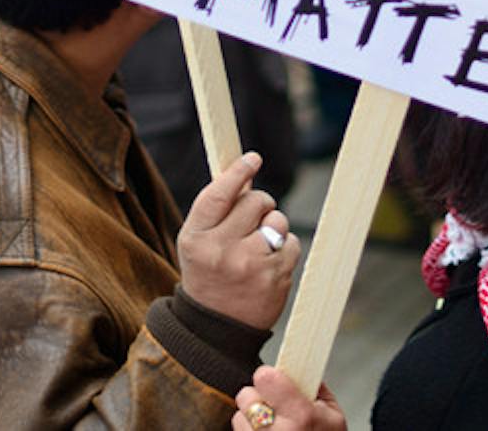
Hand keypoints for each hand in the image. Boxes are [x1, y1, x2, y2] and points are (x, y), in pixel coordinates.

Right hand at [177, 151, 299, 331]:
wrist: (215, 330)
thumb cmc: (208, 274)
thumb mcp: (197, 242)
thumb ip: (216, 209)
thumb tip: (244, 172)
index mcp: (195, 238)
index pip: (219, 195)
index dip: (238, 172)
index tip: (253, 158)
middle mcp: (221, 251)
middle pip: (255, 201)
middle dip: (260, 204)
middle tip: (253, 220)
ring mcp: (250, 266)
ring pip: (278, 220)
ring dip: (274, 227)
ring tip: (260, 246)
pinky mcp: (275, 278)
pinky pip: (292, 244)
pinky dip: (286, 249)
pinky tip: (270, 265)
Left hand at [231, 368, 345, 430]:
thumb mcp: (335, 419)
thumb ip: (318, 390)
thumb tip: (303, 370)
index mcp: (301, 417)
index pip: (265, 378)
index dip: (269, 377)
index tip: (274, 381)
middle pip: (246, 395)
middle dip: (258, 398)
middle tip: (272, 407)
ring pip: (238, 417)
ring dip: (251, 420)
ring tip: (270, 428)